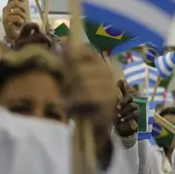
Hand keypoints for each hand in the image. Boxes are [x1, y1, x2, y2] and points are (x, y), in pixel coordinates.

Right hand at [2, 0, 27, 41]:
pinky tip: (19, 25)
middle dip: (23, 9)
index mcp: (9, 6)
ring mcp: (5, 15)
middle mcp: (6, 9)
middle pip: (16, 3)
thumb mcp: (22, 13)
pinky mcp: (6, 21)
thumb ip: (22, 5)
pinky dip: (21, 21)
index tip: (24, 0)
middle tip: (24, 16)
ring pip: (17, 10)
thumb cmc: (19, 24)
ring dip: (22, 17)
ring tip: (21, 22)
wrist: (16, 35)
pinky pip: (16, 18)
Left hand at [64, 44, 118, 158]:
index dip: (72, 57)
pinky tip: (71, 107)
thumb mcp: (72, 81)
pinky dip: (75, 102)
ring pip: (83, 81)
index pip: (86, 50)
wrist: (93, 129)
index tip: (65, 70)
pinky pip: (87, 95)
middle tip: (65, 92)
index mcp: (100, 64)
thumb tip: (64, 44)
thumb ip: (69, 64)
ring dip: (71, 93)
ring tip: (68, 102)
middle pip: (79, 68)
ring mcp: (110, 86)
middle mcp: (108, 72)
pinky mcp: (109, 101)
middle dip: (68, 81)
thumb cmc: (81, 103)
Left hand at [114, 79, 138, 136]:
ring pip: (132, 106)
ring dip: (125, 111)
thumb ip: (111, 100)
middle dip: (123, 102)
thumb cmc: (116, 116)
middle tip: (117, 107)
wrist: (121, 127)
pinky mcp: (138, 115)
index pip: (124, 90)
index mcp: (124, 98)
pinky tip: (122, 119)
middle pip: (129, 97)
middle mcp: (130, 101)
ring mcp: (135, 107)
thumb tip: (107, 91)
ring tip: (119, 115)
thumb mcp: (112, 109)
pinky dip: (128, 117)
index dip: (122, 86)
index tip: (119, 82)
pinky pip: (134, 114)